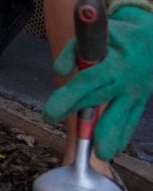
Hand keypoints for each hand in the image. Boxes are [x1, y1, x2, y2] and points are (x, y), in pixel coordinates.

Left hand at [44, 0, 152, 159]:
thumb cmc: (116, 38)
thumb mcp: (94, 35)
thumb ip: (73, 51)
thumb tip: (59, 71)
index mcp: (113, 63)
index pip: (87, 82)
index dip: (68, 98)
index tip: (50, 114)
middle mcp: (125, 81)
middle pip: (101, 103)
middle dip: (85, 123)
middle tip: (73, 141)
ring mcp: (136, 94)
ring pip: (122, 118)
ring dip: (111, 137)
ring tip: (101, 154)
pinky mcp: (141, 102)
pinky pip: (131, 121)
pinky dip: (122, 135)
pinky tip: (113, 148)